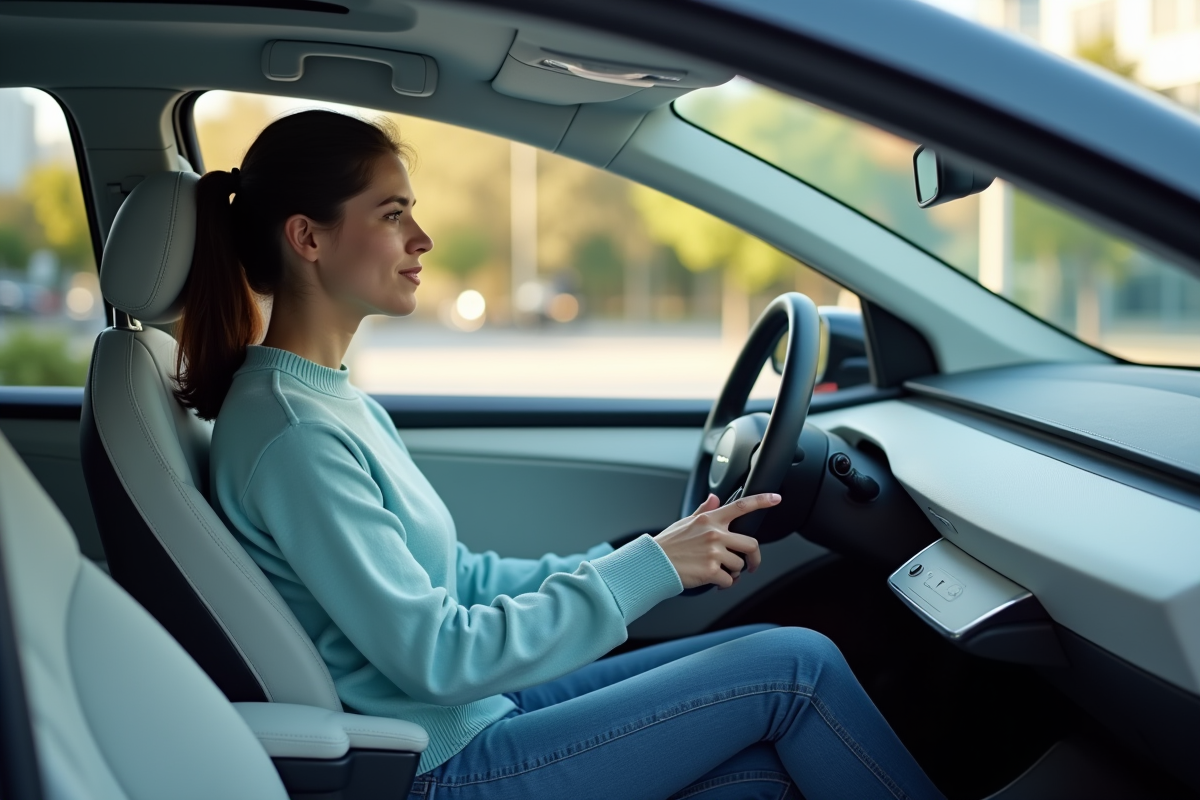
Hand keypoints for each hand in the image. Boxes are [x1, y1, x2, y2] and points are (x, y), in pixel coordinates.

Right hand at [654, 492, 777, 589]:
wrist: (655, 563)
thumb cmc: (669, 544)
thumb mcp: (685, 522)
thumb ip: (703, 511)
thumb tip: (714, 498)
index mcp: (710, 519)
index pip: (741, 506)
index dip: (761, 501)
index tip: (776, 498)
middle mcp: (715, 533)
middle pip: (751, 544)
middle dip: (754, 558)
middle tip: (751, 565)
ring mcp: (714, 552)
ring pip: (739, 565)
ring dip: (733, 573)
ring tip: (720, 573)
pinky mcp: (711, 570)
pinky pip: (729, 580)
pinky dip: (725, 585)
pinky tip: (716, 583)